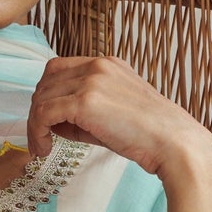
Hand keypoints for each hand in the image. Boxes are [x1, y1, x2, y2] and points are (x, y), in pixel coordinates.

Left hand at [26, 55, 211, 182]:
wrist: (175, 144)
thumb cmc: (149, 135)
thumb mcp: (112, 113)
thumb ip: (82, 111)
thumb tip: (51, 122)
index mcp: (107, 64)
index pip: (59, 69)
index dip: (48, 94)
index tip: (47, 119)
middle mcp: (97, 66)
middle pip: (47, 80)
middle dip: (39, 108)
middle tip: (40, 135)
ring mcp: (91, 81)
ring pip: (42, 97)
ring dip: (35, 123)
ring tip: (41, 146)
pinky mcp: (85, 101)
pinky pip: (45, 113)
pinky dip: (37, 131)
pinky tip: (43, 147)